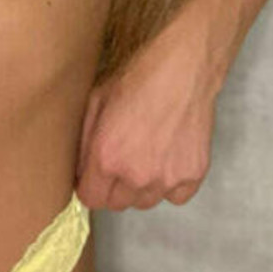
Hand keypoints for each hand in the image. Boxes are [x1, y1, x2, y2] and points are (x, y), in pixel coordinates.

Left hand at [74, 13, 219, 211]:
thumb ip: (84, 143)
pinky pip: (176, 196)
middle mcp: (135, 176)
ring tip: (148, 155)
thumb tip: (80, 172)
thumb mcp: (96, 102)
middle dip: (115, 187)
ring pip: (146, 201)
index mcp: (106, 158)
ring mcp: (166, 179)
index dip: (91, 186)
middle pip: (118, 203)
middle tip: (124, 160)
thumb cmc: (138, 78)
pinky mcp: (192, 176)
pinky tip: (170, 159)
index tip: (95, 175)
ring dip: (142, 187)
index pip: (91, 199)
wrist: (182, 68)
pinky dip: (171, 184)